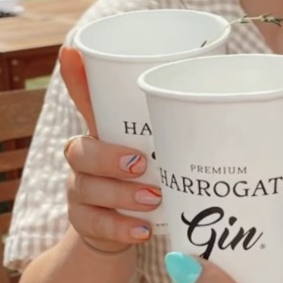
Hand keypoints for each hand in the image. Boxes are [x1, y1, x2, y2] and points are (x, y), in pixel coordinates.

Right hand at [59, 46, 160, 252]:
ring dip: (121, 195)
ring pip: (87, 188)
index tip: (70, 52)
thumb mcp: (159, 153)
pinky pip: (95, 224)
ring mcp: (79, 190)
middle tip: (140, 164)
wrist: (123, 230)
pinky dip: (120, 228)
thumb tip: (212, 101)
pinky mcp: (83, 222)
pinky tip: (142, 230)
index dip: (75, 78)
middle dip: (108, 158)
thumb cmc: (144, 180)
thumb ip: (177, 131)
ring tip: (153, 199)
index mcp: (101, 133)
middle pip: (79, 151)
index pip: (83, 100)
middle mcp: (83, 158)